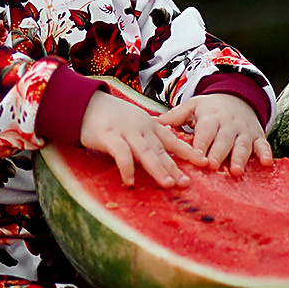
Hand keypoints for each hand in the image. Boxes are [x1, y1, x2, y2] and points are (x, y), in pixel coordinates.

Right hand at [78, 90, 210, 187]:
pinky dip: (127, 168)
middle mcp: (141, 128)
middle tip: (186, 183)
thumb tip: (168, 141)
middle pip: (160, 150)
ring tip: (168, 184)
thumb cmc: (111, 115)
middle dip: (174, 166)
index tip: (202, 162)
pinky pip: (121, 154)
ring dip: (158, 168)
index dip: (187, 151)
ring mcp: (126, 131)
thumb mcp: (135, 121)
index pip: (172, 140)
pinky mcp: (109, 136)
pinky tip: (130, 182)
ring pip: (145, 152)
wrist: (85, 103)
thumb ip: (150, 133)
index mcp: (149, 124)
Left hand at [159, 94, 271, 174]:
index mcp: (210, 117)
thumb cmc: (209, 109)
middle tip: (213, 166)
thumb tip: (151, 122)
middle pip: (223, 140)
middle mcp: (228, 124)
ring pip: (243, 145)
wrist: (237, 98)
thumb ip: (174, 116)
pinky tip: (267, 164)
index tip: (196, 156)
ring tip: (236, 171)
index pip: (205, 130)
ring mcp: (244, 131)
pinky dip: (266, 153)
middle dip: (219, 152)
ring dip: (240, 158)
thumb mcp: (192, 107)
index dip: (201, 143)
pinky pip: (263, 145)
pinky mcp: (258, 136)